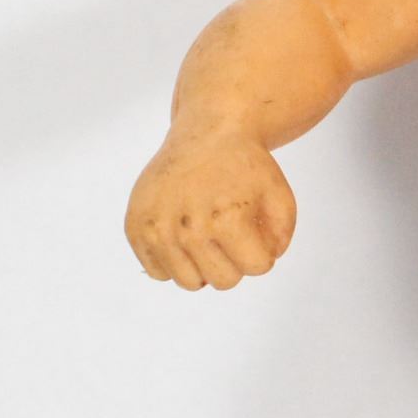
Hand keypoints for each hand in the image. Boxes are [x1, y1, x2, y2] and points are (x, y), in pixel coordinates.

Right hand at [124, 129, 295, 290]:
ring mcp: (157, 229)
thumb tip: (260, 263)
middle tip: (230, 232)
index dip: (263, 252)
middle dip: (234, 261)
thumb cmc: (245, 167)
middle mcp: (187, 227)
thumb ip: (281, 238)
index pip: (257, 268)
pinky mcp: (135, 228)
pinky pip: (159, 272)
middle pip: (223, 282)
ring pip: (189, 283)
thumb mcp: (279, 195)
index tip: (255, 230)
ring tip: (206, 234)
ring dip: (203, 266)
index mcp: (226, 218)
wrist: (205, 134)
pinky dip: (173, 260)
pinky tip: (181, 233)